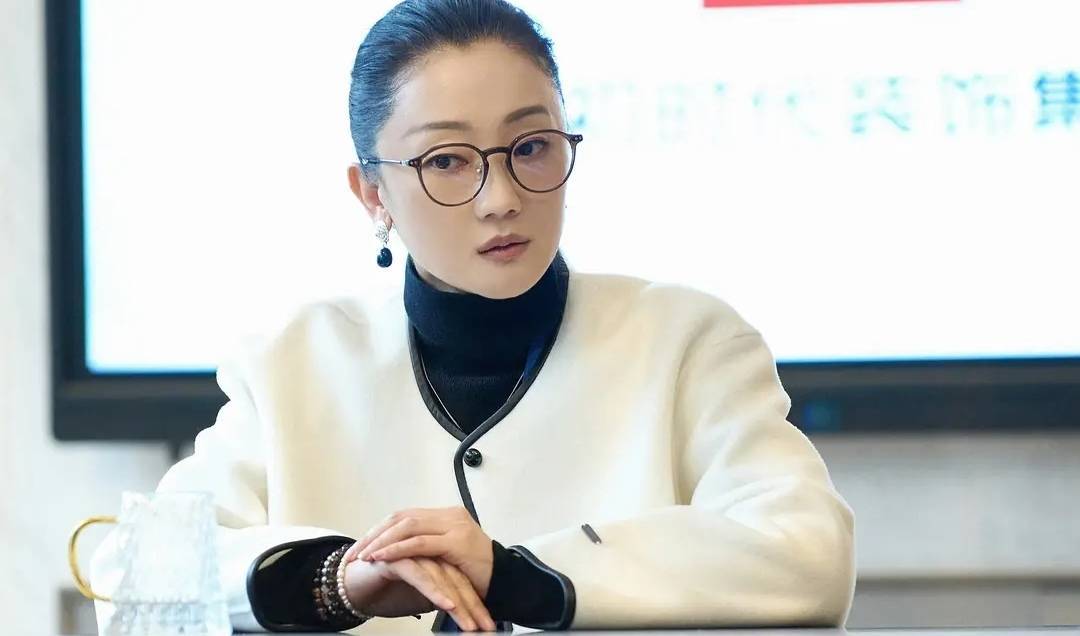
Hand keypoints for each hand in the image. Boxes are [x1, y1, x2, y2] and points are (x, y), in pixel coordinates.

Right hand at [343, 554, 495, 630]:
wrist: (350, 586)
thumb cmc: (385, 591)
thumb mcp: (417, 598)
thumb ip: (437, 596)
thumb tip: (460, 608)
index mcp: (433, 553)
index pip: (460, 577)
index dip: (474, 602)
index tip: (488, 624)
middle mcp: (424, 549)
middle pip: (455, 576)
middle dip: (471, 605)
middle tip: (484, 627)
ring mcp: (409, 550)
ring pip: (441, 576)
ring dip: (458, 602)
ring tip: (469, 624)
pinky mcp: (394, 558)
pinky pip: (420, 574)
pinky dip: (434, 591)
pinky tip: (446, 605)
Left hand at [345, 507, 494, 598]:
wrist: (506, 582)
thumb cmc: (477, 574)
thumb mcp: (447, 557)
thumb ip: (428, 550)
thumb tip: (397, 554)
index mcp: (446, 516)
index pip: (404, 516)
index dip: (379, 530)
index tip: (359, 547)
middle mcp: (449, 515)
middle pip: (401, 518)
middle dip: (373, 535)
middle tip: (353, 553)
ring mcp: (454, 525)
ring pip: (407, 526)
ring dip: (381, 541)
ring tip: (363, 556)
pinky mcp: (457, 541)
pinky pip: (420, 543)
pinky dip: (397, 549)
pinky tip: (382, 558)